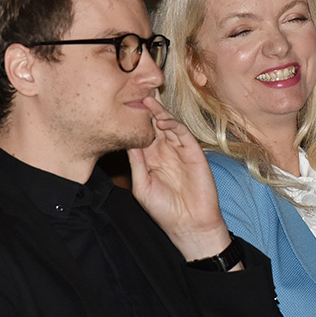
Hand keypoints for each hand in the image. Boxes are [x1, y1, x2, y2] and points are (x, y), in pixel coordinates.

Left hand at [128, 96, 232, 260]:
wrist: (189, 225)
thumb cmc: (164, 210)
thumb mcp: (142, 185)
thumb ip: (136, 162)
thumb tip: (127, 140)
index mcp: (150, 158)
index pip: (141, 134)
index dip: (134, 120)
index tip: (121, 106)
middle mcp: (165, 151)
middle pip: (154, 124)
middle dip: (146, 109)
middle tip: (135, 92)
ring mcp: (180, 150)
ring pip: (168, 125)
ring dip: (159, 113)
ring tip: (147, 100)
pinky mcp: (194, 152)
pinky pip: (183, 134)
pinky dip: (174, 125)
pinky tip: (162, 120)